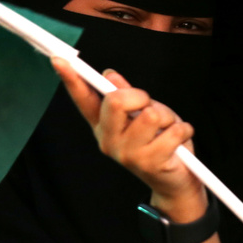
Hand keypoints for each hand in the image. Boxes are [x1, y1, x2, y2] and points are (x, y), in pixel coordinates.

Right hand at [52, 59, 206, 218]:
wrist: (175, 182)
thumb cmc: (160, 144)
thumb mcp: (143, 114)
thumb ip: (126, 95)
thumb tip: (109, 75)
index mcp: (103, 125)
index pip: (83, 99)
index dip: (71, 79)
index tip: (59, 59)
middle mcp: (108, 140)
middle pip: (115, 101)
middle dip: (141, 97)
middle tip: (151, 110)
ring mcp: (126, 154)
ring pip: (150, 114)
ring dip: (168, 117)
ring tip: (168, 130)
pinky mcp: (148, 163)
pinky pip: (172, 131)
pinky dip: (183, 131)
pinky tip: (179, 142)